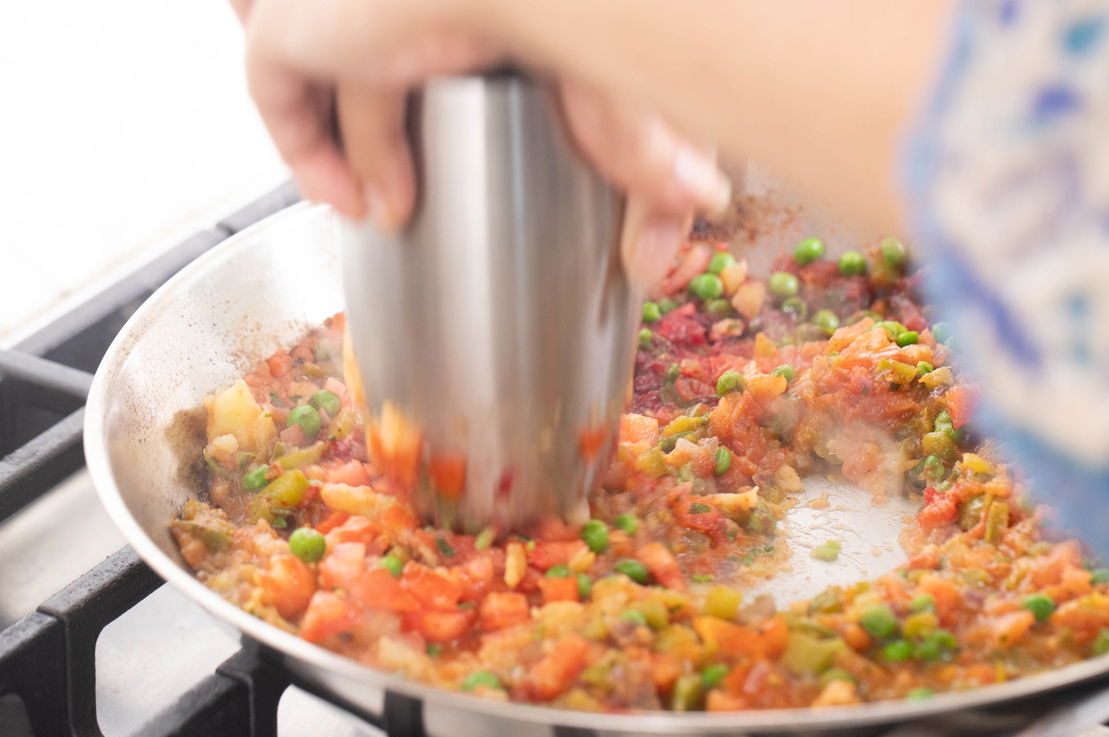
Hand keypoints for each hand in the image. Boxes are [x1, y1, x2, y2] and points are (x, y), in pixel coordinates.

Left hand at [238, 0, 729, 287]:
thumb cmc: (587, 16)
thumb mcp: (627, 101)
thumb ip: (660, 154)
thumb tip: (701, 210)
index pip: (457, 38)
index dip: (465, 97)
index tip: (482, 169)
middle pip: (388, 52)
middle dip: (395, 122)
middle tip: (418, 198)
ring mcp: (350, 2)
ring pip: (330, 64)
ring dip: (356, 144)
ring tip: (388, 212)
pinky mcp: (297, 26)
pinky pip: (274, 86)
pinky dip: (305, 151)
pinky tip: (346, 203)